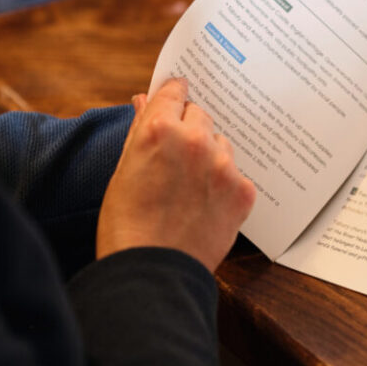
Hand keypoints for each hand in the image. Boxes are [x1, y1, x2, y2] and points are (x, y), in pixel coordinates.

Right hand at [96, 78, 255, 272]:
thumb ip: (140, 131)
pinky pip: (236, 174)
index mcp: (159, 131)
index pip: (174, 91)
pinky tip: (206, 205)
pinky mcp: (242, 191)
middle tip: (176, 155)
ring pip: (221, 143)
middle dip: (189, 128)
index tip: (176, 96)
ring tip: (189, 188)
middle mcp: (195, 141)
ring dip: (209, 155)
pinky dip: (224, 184)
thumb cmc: (126, 225)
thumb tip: (145, 100)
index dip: (173, 94)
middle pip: (199, 114)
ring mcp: (223, 165)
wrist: (152, 274)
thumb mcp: (123, 171)